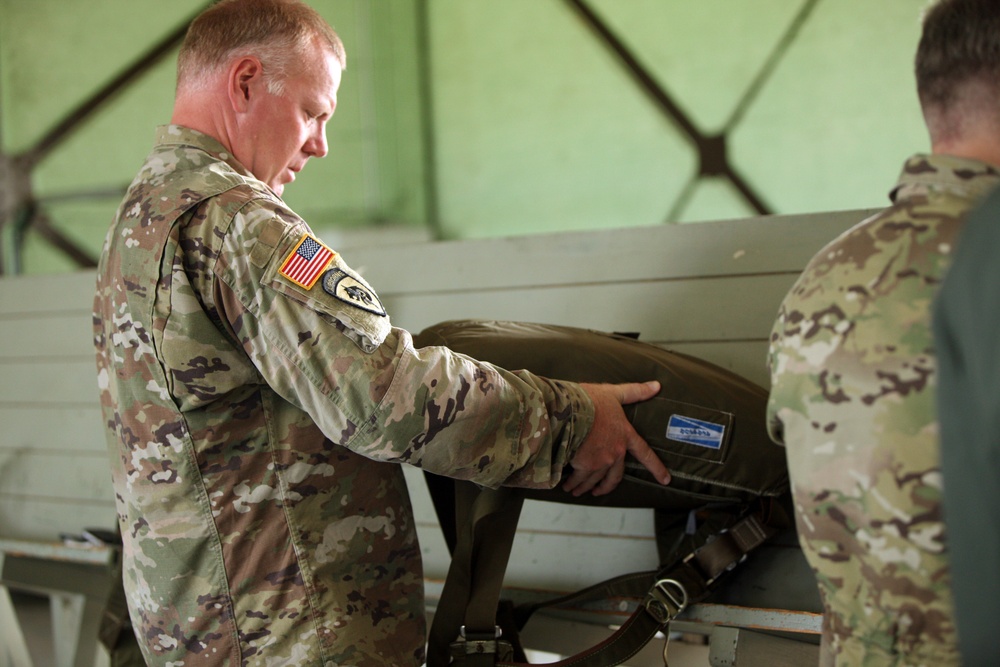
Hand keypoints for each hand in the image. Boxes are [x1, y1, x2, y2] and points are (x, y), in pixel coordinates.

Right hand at [563, 381, 671, 496]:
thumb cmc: (590, 400)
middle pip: (616, 476)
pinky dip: (573, 484)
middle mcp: (616, 452)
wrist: (570, 410)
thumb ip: (635, 391)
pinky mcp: (585, 466)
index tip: (666, 480)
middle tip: (598, 491)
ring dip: (585, 487)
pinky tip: (567, 486)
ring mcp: (602, 460)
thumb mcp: (614, 393)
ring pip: (595, 480)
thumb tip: (657, 385)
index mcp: (626, 435)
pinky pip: (580, 479)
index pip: (645, 454)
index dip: (657, 468)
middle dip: (606, 486)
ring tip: (575, 490)